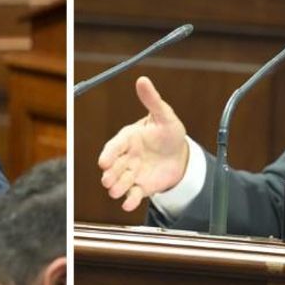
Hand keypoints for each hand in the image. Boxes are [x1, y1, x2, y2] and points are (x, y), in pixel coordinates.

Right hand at [98, 76, 190, 211]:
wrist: (180, 154)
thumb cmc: (168, 132)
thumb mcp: (164, 115)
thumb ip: (152, 100)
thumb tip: (142, 79)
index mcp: (128, 138)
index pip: (115, 146)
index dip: (109, 153)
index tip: (104, 161)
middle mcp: (127, 157)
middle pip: (114, 166)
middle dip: (110, 174)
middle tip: (107, 180)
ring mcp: (133, 173)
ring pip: (121, 182)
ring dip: (117, 187)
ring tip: (116, 192)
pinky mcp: (142, 187)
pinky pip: (134, 195)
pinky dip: (130, 201)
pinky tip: (128, 204)